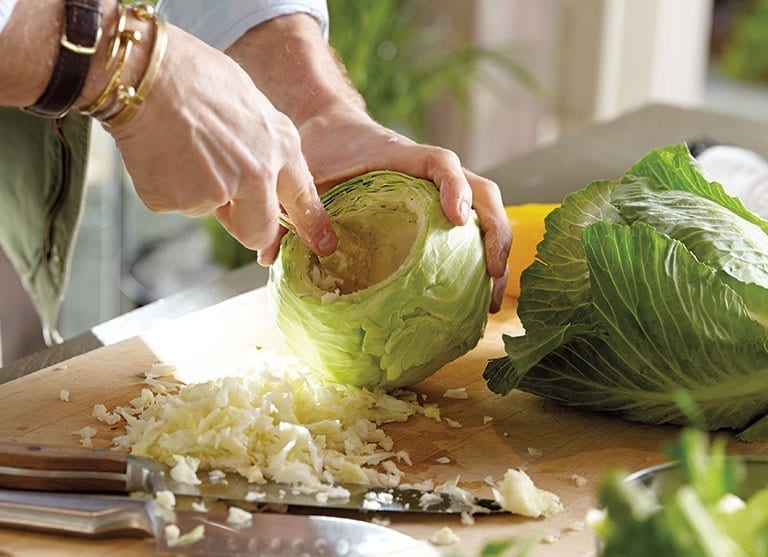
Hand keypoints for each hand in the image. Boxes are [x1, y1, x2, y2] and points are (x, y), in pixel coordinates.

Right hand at [106, 25, 335, 264]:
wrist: (145, 72)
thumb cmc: (193, 76)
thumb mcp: (249, 104)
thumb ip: (260, 145)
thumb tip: (260, 171)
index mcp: (280, 146)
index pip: (302, 197)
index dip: (311, 225)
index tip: (323, 244)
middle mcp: (256, 175)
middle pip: (257, 230)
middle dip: (244, 226)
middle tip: (224, 204)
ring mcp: (217, 192)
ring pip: (208, 209)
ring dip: (196, 190)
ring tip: (181, 146)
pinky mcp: (178, 201)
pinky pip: (174, 203)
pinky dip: (167, 185)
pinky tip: (161, 151)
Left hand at [299, 109, 510, 311]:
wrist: (331, 129)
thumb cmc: (322, 150)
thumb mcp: (306, 174)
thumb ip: (293, 208)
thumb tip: (269, 256)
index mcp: (401, 157)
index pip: (441, 163)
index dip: (455, 188)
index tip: (457, 220)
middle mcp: (430, 174)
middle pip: (483, 191)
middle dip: (496, 232)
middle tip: (494, 275)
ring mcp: (438, 191)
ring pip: (485, 212)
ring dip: (498, 252)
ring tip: (493, 301)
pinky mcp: (436, 209)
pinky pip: (469, 231)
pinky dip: (479, 259)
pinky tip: (476, 297)